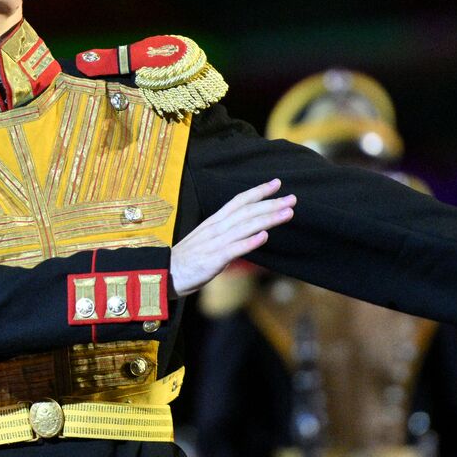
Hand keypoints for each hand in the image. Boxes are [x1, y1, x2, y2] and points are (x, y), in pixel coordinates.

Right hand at [170, 179, 294, 295]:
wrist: (163, 273)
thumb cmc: (187, 259)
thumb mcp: (206, 240)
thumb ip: (225, 233)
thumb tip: (246, 230)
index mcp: (214, 222)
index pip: (238, 201)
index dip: (258, 192)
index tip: (277, 183)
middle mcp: (216, 228)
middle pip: (247, 212)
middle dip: (271, 204)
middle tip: (293, 198)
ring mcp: (214, 243)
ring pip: (245, 227)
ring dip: (268, 219)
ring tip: (287, 213)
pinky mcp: (212, 260)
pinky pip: (233, 249)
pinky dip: (249, 242)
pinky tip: (264, 237)